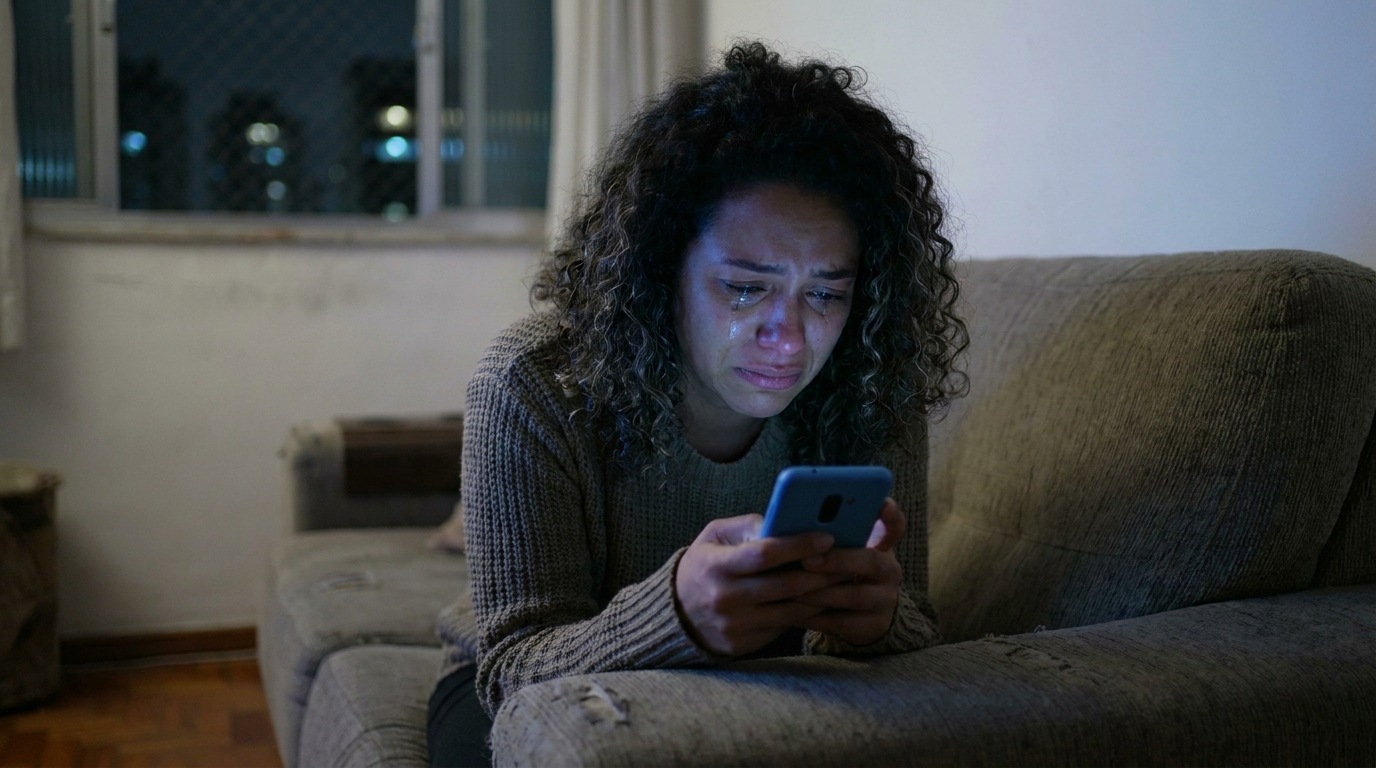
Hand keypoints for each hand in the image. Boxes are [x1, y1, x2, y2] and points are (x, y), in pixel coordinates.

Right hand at [674, 514, 847, 656]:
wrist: (675, 613)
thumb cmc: (703, 565)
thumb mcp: (714, 536)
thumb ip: (748, 526)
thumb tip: (785, 523)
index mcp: (716, 566)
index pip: (764, 554)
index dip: (798, 545)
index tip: (827, 537)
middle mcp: (725, 598)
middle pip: (786, 585)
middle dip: (822, 572)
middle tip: (847, 559)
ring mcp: (735, 625)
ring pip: (790, 611)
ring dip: (821, 595)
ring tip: (842, 579)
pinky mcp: (743, 645)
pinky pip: (783, 628)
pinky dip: (805, 614)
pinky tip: (821, 600)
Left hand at [793, 498, 904, 645]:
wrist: (860, 616)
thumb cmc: (839, 572)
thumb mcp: (840, 550)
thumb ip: (824, 535)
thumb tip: (781, 521)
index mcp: (881, 545)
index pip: (894, 525)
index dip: (890, 515)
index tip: (882, 504)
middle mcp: (889, 570)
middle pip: (870, 561)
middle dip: (837, 560)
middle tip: (807, 560)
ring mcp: (885, 600)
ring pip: (854, 596)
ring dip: (820, 592)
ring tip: (792, 588)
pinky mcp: (874, 626)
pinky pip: (842, 622)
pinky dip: (815, 617)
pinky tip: (792, 612)